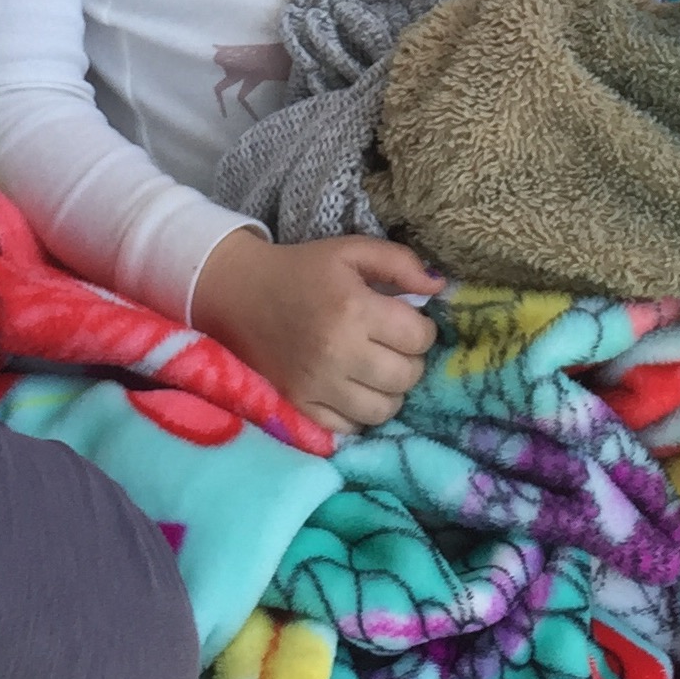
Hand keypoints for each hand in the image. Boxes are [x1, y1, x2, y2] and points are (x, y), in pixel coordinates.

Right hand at [191, 230, 438, 434]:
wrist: (240, 294)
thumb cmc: (303, 270)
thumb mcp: (351, 251)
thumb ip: (399, 262)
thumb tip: (439, 286)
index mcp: (353, 308)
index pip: (418, 338)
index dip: (422, 329)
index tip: (407, 321)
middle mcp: (338, 352)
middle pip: (406, 377)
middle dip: (410, 361)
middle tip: (393, 346)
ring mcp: (317, 385)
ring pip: (383, 409)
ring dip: (390, 391)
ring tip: (376, 369)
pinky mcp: (300, 406)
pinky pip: (350, 428)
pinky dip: (360, 412)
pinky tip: (354, 388)